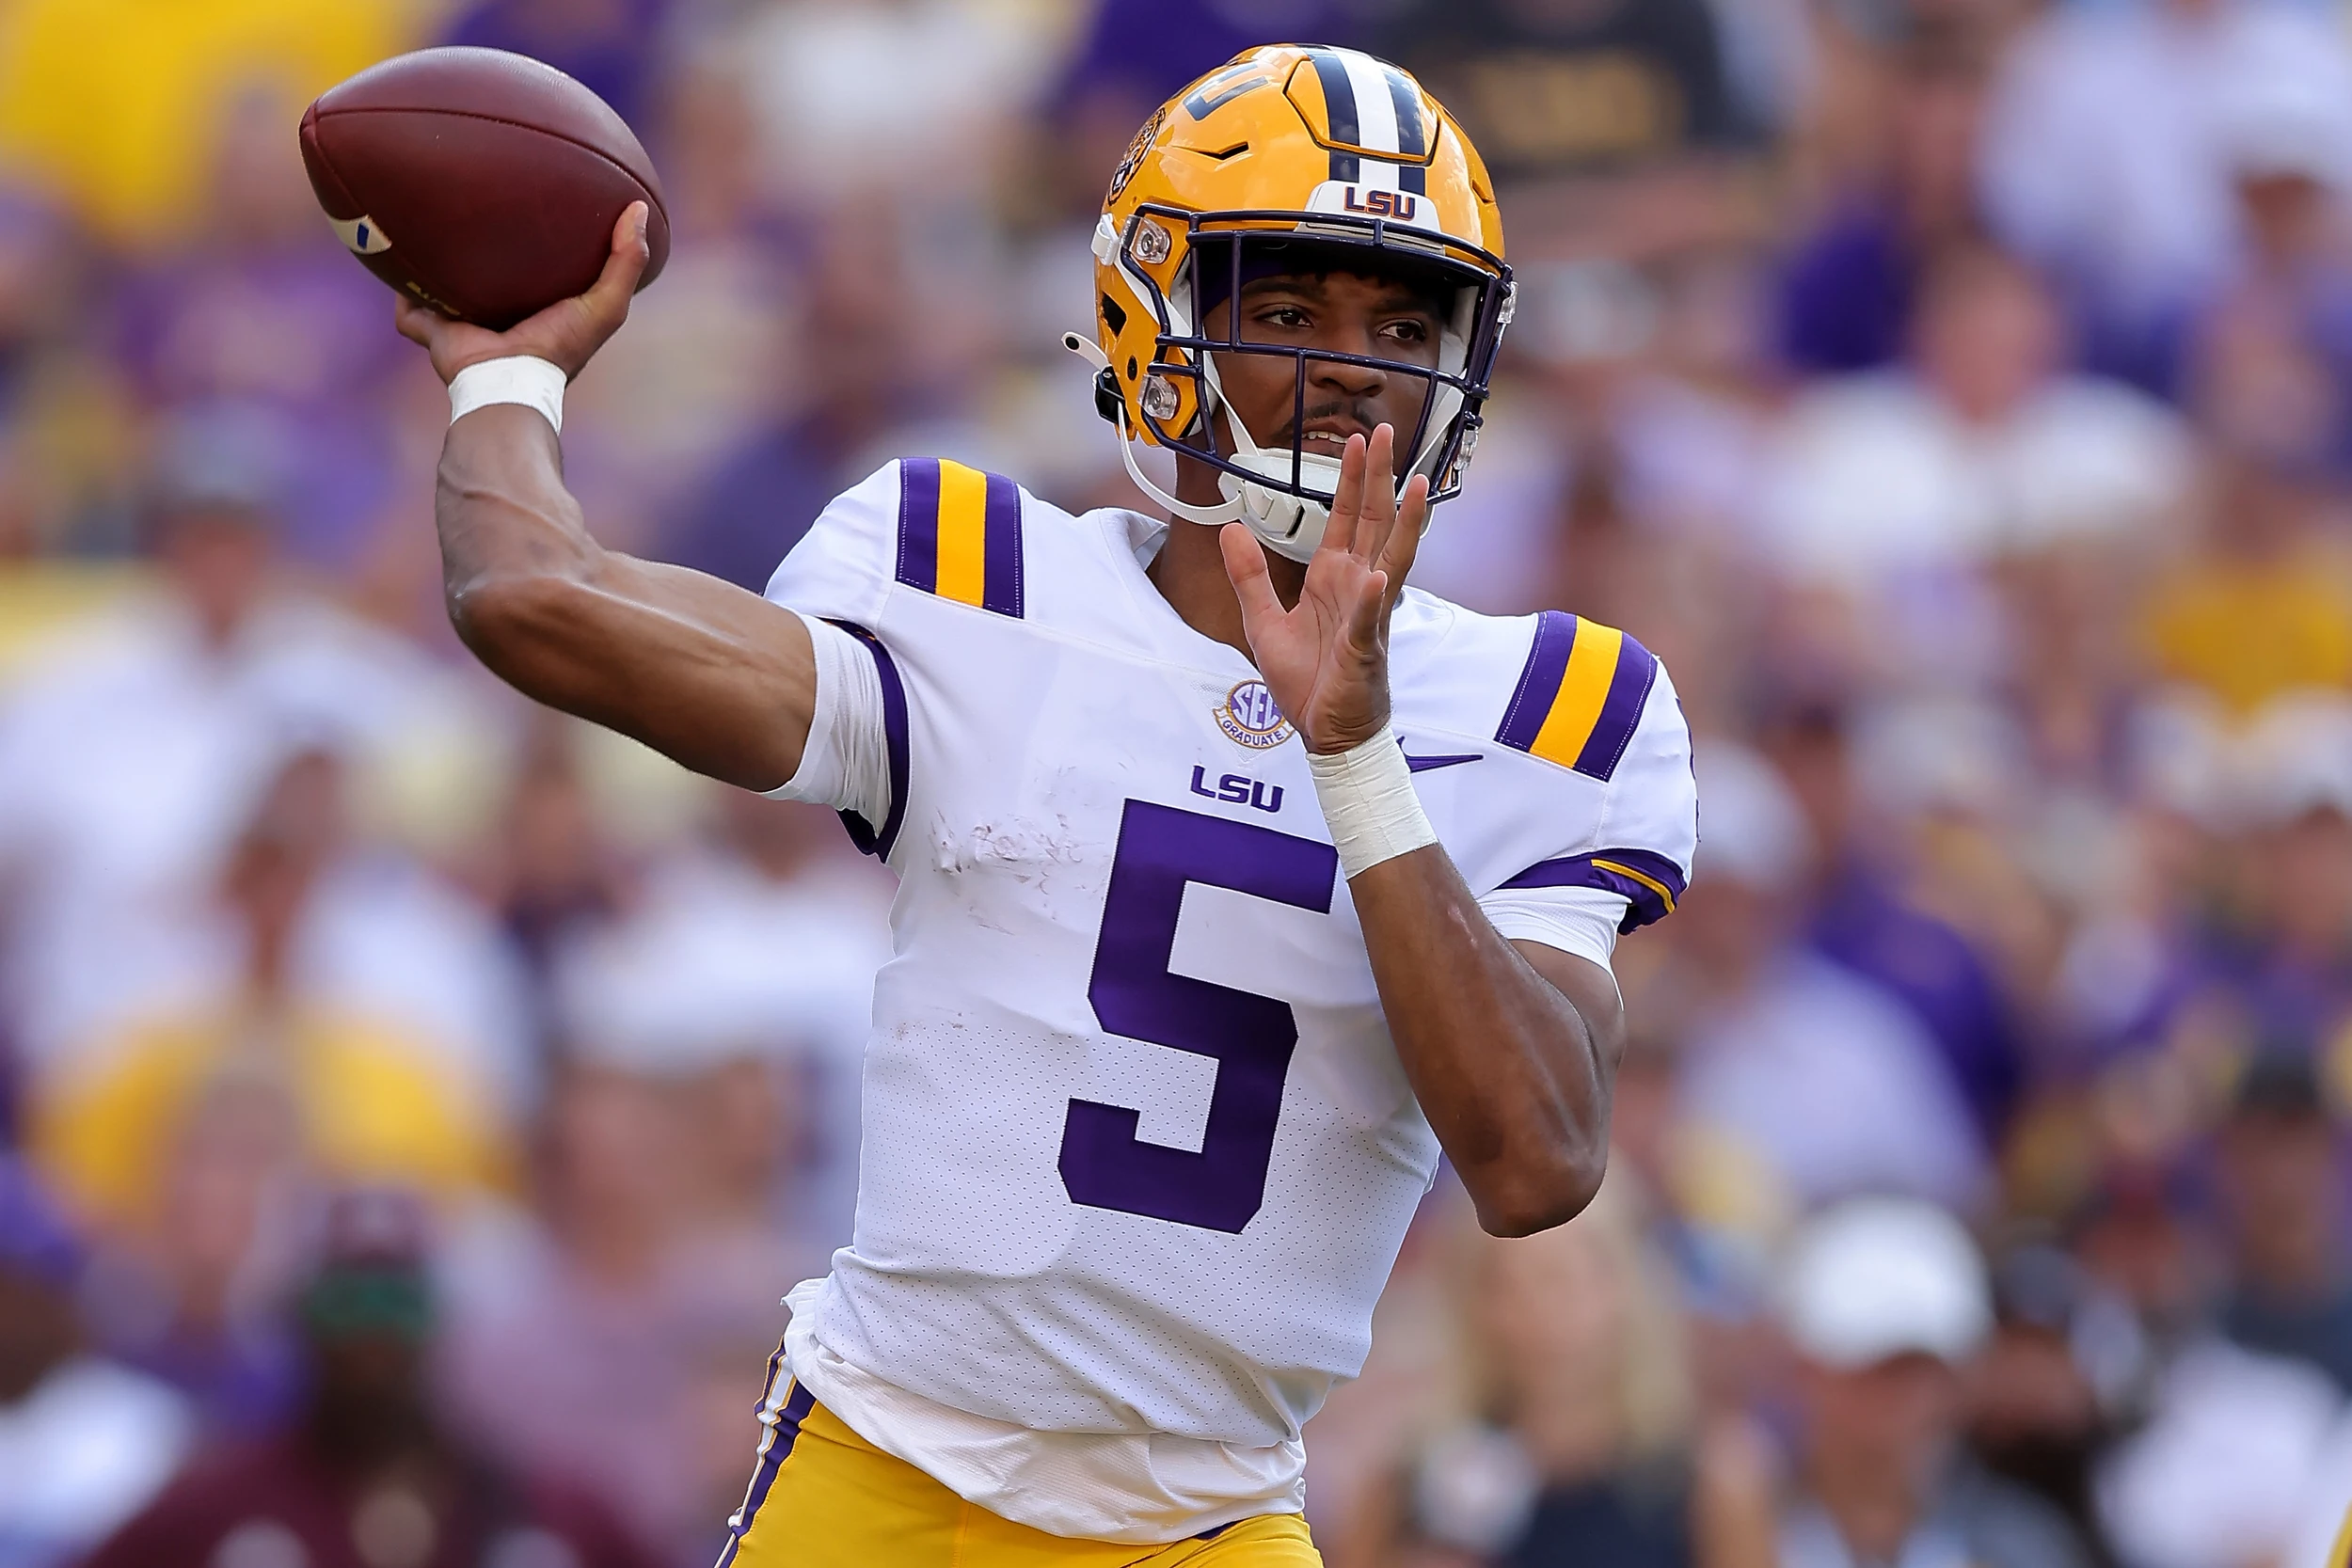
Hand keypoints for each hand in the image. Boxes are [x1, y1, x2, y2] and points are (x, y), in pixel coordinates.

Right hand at [395, 202, 649, 384]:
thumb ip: (627, 261)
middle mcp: (497, 314)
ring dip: (433, 260)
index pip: (538, 269)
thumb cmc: (558, 347)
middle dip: (481, 245)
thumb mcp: (606, 305)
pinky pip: (408, 305)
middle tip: (477, 206)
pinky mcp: (430, 328)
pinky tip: (391, 251)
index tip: (541, 207)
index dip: (541, 242)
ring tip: (425, 219)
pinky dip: (398, 287)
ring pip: (441, 284)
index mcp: (536, 308)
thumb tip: (639, 209)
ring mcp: (460, 323)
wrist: (507, 383)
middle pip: (484, 272)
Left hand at [1220, 424, 1427, 753]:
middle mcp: (1357, 588)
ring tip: (1415, 486)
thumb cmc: (1307, 681)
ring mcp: (1367, 616)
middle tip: (1387, 434)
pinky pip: (1368, 621)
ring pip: (1390, 560)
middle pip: (1373, 522)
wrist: (1325, 733)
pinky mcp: (1363, 650)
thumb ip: (1248, 575)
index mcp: (1333, 578)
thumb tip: (1231, 528)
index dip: (1351, 479)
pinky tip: (1375, 579)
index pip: (1346, 518)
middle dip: (1379, 479)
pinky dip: (1370, 600)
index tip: (1358, 442)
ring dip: (1402, 524)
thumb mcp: (1262, 622)